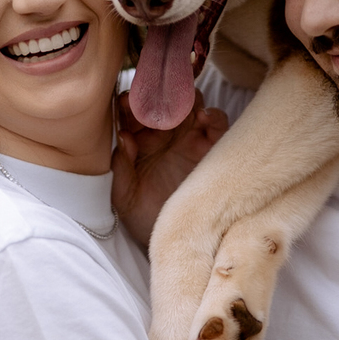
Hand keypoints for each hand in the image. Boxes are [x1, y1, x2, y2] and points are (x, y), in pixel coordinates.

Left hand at [111, 89, 226, 247]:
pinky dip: (213, 115)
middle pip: (163, 100)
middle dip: (158, 95)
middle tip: (152, 104)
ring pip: (191, 104)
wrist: (175, 243)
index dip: (129, 103)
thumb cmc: (145, 220)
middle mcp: (166, 135)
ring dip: (184, 100)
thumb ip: (121, 168)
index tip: (123, 105)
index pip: (134, 110)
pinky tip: (202, 118)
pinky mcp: (214, 149)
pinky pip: (218, 122)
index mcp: (140, 141)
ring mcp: (191, 139)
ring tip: (176, 110)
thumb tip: (123, 136)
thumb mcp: (124, 197)